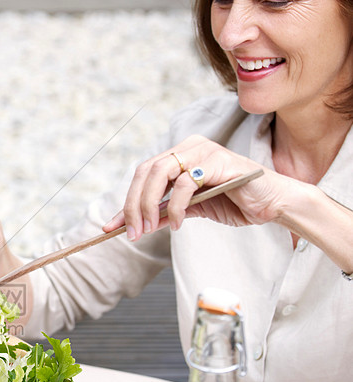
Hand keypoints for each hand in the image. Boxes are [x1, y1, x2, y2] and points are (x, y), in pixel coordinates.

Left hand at [103, 134, 287, 239]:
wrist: (272, 204)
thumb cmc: (235, 202)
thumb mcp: (191, 210)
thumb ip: (164, 213)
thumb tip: (135, 225)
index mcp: (180, 155)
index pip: (143, 175)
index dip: (126, 202)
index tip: (111, 227)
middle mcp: (189, 147)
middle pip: (146, 172)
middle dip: (133, 205)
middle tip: (132, 233)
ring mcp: (203, 151)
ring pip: (160, 173)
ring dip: (149, 205)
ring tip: (149, 229)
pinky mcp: (217, 161)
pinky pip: (184, 183)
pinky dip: (176, 206)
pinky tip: (178, 223)